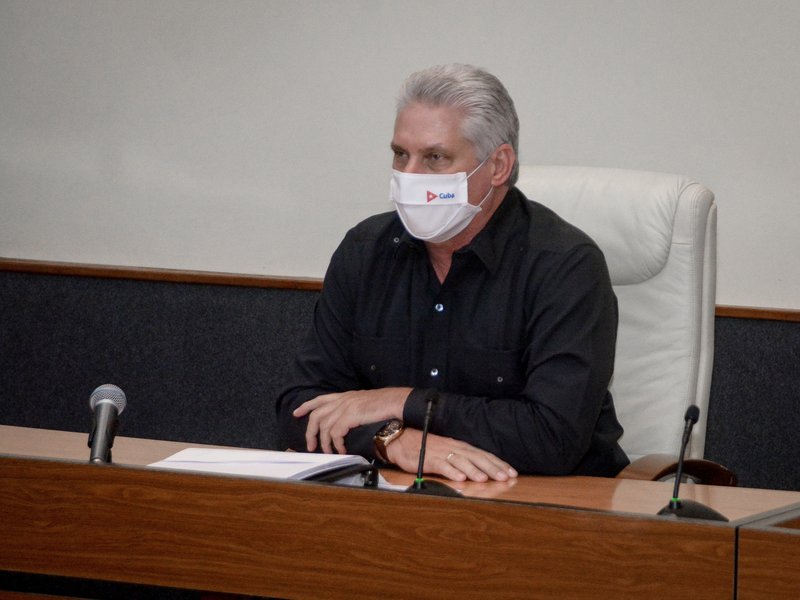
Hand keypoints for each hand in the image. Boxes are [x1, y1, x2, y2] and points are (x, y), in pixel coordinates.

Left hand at [292, 387, 410, 453]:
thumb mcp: (362, 403)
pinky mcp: (350, 416)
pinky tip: (341, 450)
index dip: (306, 406)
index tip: (296, 413)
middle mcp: (342, 400)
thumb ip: (351, 409)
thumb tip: (344, 423)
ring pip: (324, 427)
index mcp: (344, 396)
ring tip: (329, 452)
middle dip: (310, 432)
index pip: (319, 399)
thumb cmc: (383, 404)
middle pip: (316, 415)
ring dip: (324, 443)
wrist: (394, 402)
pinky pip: (335, 433)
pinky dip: (336, 444)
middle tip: (311, 446)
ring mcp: (345, 407)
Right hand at [386, 429, 517, 482]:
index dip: (498, 463)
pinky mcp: (429, 459)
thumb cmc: (427, 447)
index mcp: (461, 447)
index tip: (512, 473)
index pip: (484, 455)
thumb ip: (462, 459)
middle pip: (477, 458)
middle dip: (492, 468)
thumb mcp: (448, 451)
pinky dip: (451, 471)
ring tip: (485, 479)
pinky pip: (442, 465)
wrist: (403, 439)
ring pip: (461, 461)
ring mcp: (442, 453)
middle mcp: (454, 448)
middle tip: (506, 478)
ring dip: (474, 470)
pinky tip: (460, 478)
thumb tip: (482, 470)